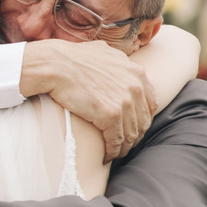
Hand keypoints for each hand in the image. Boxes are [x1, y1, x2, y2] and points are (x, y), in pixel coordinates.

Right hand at [21, 40, 157, 161]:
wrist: (56, 64)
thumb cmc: (72, 57)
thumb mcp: (104, 52)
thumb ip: (117, 61)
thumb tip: (118, 62)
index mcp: (136, 73)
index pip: (149, 103)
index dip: (142, 119)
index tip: (132, 127)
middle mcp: (135, 87)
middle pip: (143, 121)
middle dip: (134, 136)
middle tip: (123, 144)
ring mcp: (124, 102)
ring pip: (131, 133)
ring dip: (123, 147)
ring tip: (115, 153)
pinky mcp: (110, 115)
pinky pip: (117, 140)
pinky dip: (113, 151)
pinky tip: (106, 155)